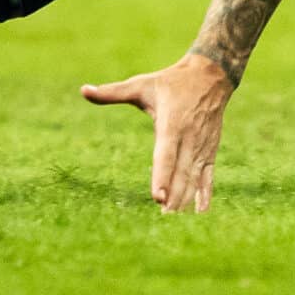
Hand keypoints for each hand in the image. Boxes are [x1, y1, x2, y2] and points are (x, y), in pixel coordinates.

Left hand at [80, 52, 234, 212]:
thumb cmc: (169, 82)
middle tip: (163, 216)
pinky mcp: (210, 150)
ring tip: (173, 217)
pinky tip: (200, 212)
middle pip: (181, 171)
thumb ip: (112, 92)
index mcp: (171, 123)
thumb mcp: (140, 84)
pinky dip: (204, 193)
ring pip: (194, 177)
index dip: (162, 176)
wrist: (209, 77)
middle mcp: (189, 138)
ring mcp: (202, 146)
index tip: (158, 196)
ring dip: (185, 198)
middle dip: (173, 195)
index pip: (166, 155)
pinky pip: (208, 175)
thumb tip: (83, 90)